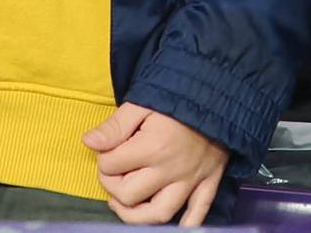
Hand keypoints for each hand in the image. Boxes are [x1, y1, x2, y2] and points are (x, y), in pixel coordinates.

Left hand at [84, 103, 227, 224]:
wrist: (222, 91)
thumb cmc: (180, 93)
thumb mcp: (143, 102)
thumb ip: (115, 125)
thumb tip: (88, 142)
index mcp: (153, 147)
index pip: (111, 165)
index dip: (103, 157)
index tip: (107, 147)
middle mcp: (171, 170)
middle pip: (129, 194)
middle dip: (112, 184)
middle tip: (113, 172)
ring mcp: (191, 180)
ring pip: (159, 214)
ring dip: (136, 215)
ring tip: (125, 203)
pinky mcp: (209, 183)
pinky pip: (198, 213)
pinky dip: (186, 224)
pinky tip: (171, 224)